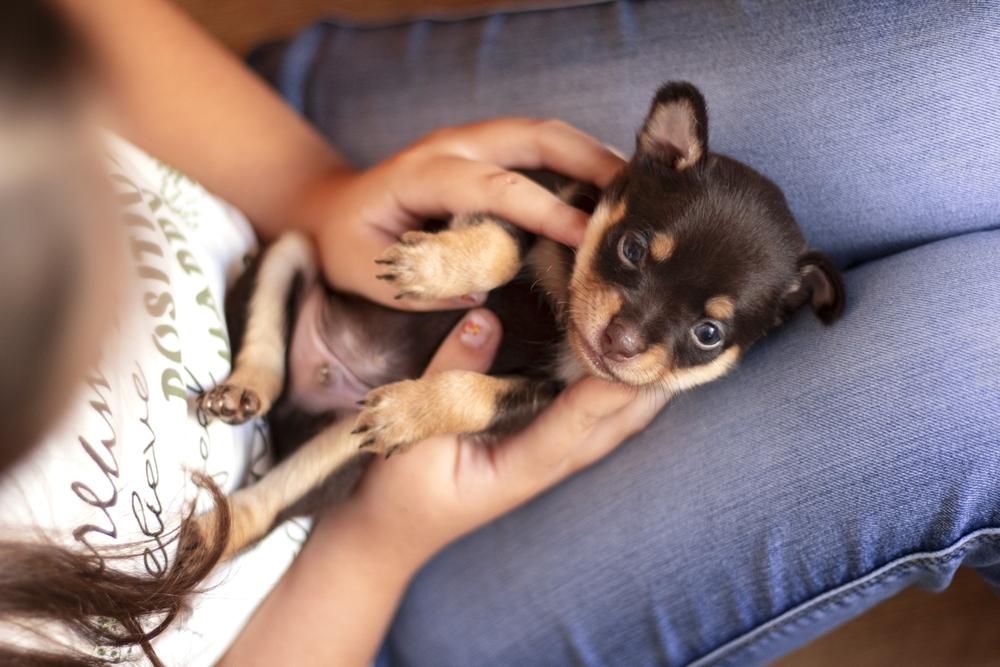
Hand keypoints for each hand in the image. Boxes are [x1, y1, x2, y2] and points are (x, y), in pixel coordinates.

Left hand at [294, 118, 624, 309]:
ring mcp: (473, 140)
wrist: (332, 210)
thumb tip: (482, 292)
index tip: (588, 238)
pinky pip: (541, 147)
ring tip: (640, 192)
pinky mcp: (487, 150)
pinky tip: (610, 192)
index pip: (497, 185)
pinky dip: (580, 162)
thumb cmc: (348, 246)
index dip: (546, 210)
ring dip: (594, 156)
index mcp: (423, 174)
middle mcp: (454, 144)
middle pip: (537, 137)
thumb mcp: (368, 273)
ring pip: (546, 134)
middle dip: (592, 161)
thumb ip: (420, 284)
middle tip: (642, 197)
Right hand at [338, 307, 670, 569]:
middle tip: (675, 330)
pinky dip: (621, 392)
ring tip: (672, 339)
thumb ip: (447, 378)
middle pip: (617, 424)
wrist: (387, 538)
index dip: (611, 383)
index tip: (640, 345)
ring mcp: (550, 462)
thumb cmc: (397, 491)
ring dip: (645, 388)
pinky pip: (598, 421)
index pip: (578, 420)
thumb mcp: (411, 435)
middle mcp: (547, 466)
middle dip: (648, 382)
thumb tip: (483, 319)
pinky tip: (634, 363)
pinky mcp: (544, 451)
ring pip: (616, 425)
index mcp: (519, 467)